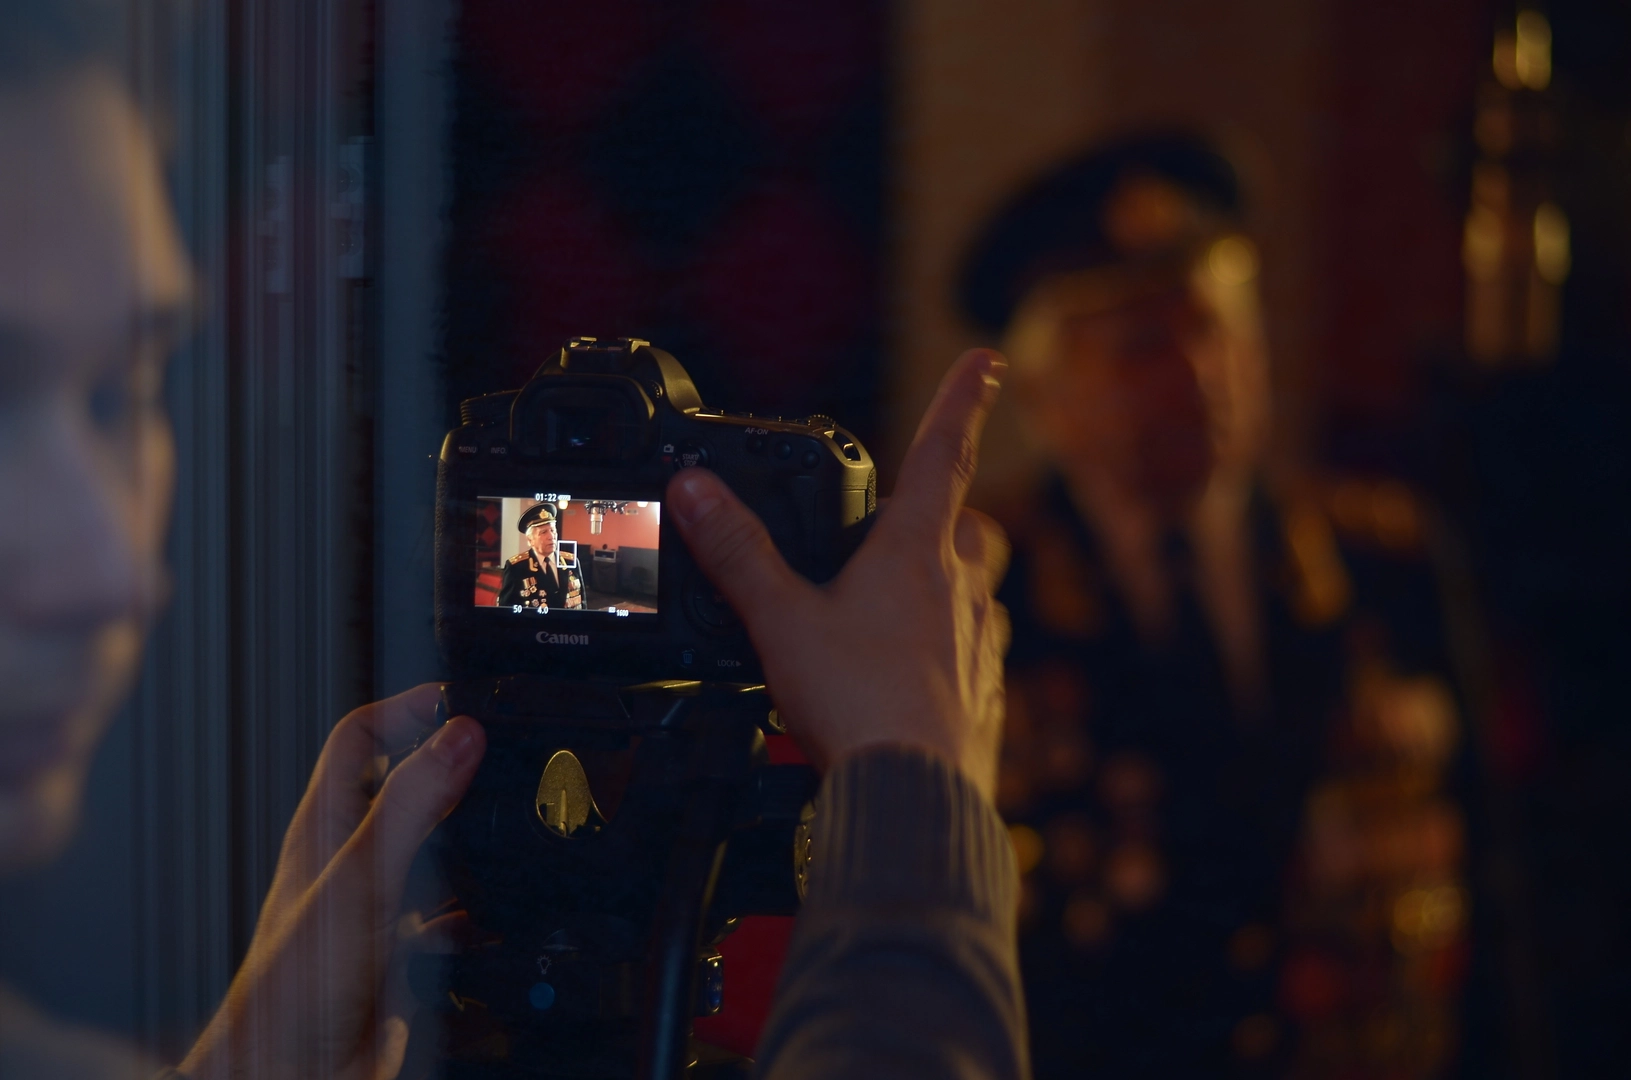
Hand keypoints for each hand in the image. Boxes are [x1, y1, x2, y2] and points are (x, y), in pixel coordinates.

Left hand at [179, 686, 486, 1079]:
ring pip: (430, 853)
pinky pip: (445, 921)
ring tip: (510, 832)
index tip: (460, 701)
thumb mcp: (364, 877)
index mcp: (325, 827)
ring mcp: (372, 909)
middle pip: (401, 788)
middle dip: (452, 769)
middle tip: (501, 757)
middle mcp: (347, 861)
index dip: (405, 709)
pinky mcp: (393, 958)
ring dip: (470, 842)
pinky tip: (498, 924)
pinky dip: (477, 915)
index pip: (359, 737)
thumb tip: (460, 735)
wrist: (288, 1077)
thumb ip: (411, 803)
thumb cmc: (293, 988)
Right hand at [666, 349, 1010, 798]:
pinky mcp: (981, 700)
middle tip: (918, 516)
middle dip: (953, 512)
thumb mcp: (780, 620)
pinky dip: (951, 653)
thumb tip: (696, 491)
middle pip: (973, 528)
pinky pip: (976, 658)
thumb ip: (737, 553)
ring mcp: (978, 647)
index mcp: (916, 555)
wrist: (913, 797)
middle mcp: (960, 593)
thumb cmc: (857, 705)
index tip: (985, 359)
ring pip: (981, 594)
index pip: (944, 454)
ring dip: (952, 585)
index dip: (961, 400)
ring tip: (902, 602)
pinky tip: (914, 676)